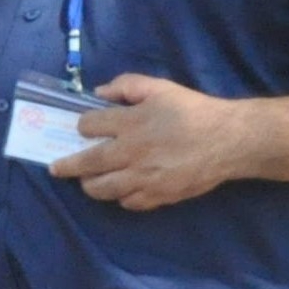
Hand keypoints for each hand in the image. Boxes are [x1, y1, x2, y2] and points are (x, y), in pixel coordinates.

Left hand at [51, 74, 252, 210]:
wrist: (231, 140)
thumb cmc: (195, 111)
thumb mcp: (161, 88)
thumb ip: (127, 86)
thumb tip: (100, 92)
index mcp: (131, 124)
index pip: (89, 126)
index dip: (83, 125)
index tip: (84, 127)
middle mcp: (132, 153)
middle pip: (87, 164)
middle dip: (67, 166)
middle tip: (57, 168)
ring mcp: (145, 178)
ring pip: (103, 189)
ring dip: (90, 185)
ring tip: (87, 181)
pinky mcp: (160, 195)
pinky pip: (129, 203)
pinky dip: (121, 197)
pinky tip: (121, 189)